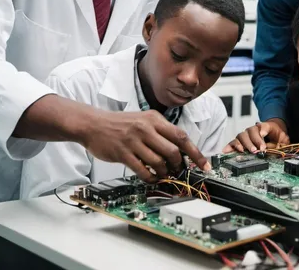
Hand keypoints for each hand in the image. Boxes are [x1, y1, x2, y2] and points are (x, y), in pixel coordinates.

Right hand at [81, 109, 210, 181]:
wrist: (94, 124)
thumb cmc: (121, 124)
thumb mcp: (144, 119)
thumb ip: (161, 131)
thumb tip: (181, 149)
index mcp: (154, 119)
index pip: (181, 136)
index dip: (195, 152)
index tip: (204, 164)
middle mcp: (146, 128)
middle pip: (173, 151)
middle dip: (179, 166)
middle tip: (178, 171)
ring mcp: (134, 141)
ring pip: (159, 162)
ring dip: (165, 173)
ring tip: (165, 175)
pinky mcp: (123, 153)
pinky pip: (143, 170)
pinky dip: (151, 177)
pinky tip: (152, 178)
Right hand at [223, 119, 289, 153]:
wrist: (274, 134)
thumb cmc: (277, 136)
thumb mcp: (283, 138)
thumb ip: (279, 142)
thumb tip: (273, 147)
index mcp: (265, 126)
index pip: (262, 127)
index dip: (261, 135)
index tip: (262, 144)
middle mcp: (254, 129)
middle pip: (249, 131)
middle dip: (252, 141)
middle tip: (255, 150)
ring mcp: (246, 135)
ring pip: (241, 136)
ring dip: (242, 144)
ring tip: (244, 151)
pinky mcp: (240, 142)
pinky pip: (233, 142)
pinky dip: (229, 146)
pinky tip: (225, 151)